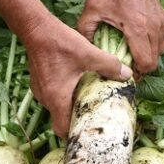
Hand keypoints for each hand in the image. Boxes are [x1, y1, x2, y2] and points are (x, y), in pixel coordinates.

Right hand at [22, 15, 131, 137]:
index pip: (62, 130)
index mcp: (57, 99)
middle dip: (77, 120)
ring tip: (89, 100)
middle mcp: (46, 98)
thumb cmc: (59, 43)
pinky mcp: (39, 81)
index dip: (75, 135)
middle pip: (61, 119)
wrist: (36, 28)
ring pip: (57, 107)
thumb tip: (127, 74)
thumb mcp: (88, 53)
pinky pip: (53, 95)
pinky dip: (64, 95)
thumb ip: (109, 65)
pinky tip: (77, 84)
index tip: (90, 132)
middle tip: (96, 116)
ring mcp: (40, 90)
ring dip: (71, 106)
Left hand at [76, 0, 163, 77]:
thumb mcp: (92, 9)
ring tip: (133, 56)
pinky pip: (163, 42)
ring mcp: (161, 23)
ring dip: (149, 58)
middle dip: (142, 69)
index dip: (136, 74)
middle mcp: (153, 28)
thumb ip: (85, 30)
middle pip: (154, 62)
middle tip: (127, 68)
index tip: (124, 74)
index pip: (145, 62)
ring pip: (160, 53)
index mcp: (137, 28)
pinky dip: (154, 47)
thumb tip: (83, 49)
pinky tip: (139, 43)